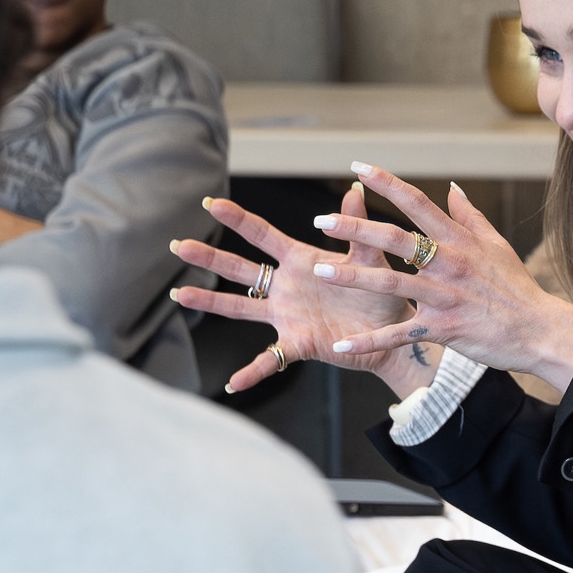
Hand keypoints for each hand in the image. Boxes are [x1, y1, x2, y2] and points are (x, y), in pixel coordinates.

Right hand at [169, 183, 435, 395]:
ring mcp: (287, 316)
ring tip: (181, 293)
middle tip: (178, 245)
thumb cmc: (382, 292)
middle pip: (239, 269)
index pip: (262, 235)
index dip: (237, 220)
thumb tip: (355, 188)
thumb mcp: (369, 257)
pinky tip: (233, 384)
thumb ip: (356, 227)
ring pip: (240, 308)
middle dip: (209, 257)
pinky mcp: (297, 343)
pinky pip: (270, 360)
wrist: (394, 332)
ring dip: (210, 301)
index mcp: (300, 261)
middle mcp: (286, 287)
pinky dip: (252, 372)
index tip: (211, 204)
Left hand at [309, 162, 572, 392]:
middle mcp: (448, 263)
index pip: (417, 203)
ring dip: (351, 278)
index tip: (358, 166)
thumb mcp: (496, 245)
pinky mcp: (442, 328)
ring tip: (320, 272)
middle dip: (355, 229)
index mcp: (458, 240)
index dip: (386, 182)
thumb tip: (451, 188)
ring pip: (390, 283)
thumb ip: (469, 216)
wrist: (539, 329)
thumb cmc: (516, 287)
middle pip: (395, 239)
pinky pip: (398, 335)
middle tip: (321, 222)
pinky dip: (368, 342)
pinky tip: (341, 346)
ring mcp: (444, 296)